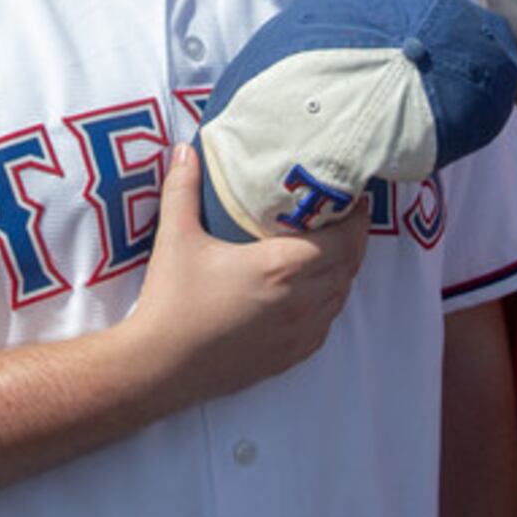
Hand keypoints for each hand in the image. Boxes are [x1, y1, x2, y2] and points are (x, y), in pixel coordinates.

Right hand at [122, 143, 368, 408]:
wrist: (159, 367)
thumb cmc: (171, 300)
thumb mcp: (176, 236)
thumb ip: (183, 188)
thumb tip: (186, 150)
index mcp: (282, 267)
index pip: (345, 240)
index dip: (357, 218)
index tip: (354, 198)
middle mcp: (300, 301)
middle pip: (349, 267)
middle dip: (352, 240)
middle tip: (341, 217)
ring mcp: (298, 333)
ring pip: (340, 298)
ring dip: (341, 272)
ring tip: (327, 250)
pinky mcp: (289, 357)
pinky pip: (325, 326)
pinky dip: (327, 304)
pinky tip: (309, 293)